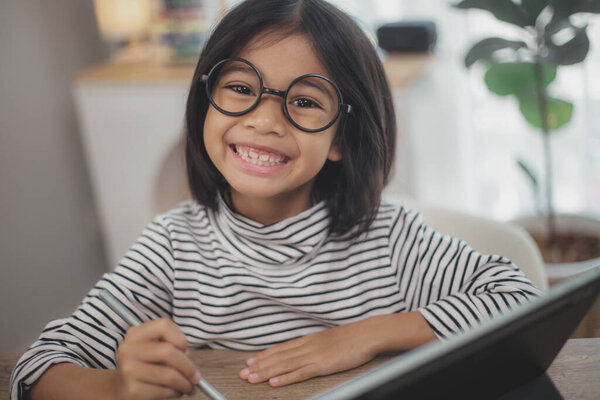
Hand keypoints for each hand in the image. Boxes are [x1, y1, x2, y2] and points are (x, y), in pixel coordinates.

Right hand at [113, 318, 201, 398]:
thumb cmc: (147, 364)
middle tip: (196, 376)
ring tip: (189, 387)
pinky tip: (176, 392)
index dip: (180, 337)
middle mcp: (129, 349)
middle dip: (188, 366)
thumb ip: (172, 346)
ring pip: (169, 375)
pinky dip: (175, 393)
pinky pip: (164, 391)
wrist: (121, 386)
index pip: (163, 325)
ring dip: (185, 383)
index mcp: (136, 334)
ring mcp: (129, 370)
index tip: (186, 350)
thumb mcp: (154, 348)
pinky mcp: (132, 389)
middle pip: (168, 351)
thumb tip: (188, 359)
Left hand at [239, 319, 376, 386]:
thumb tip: (308, 350)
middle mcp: (307, 346)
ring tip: (251, 379)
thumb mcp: (329, 339)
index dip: (264, 355)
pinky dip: (285, 378)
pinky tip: (274, 382)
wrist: (367, 334)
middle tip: (243, 374)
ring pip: (284, 365)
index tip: (250, 362)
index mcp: (308, 340)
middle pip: (278, 357)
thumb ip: (316, 345)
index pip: (281, 348)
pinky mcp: (322, 365)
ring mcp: (314, 355)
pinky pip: (300, 373)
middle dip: (259, 366)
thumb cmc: (352, 338)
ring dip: (266, 372)